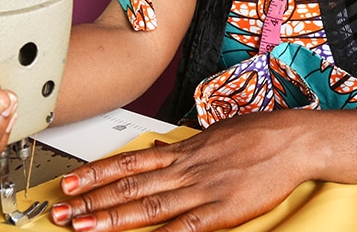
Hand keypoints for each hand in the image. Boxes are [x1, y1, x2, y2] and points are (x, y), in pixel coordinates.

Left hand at [49, 113, 307, 231]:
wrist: (294, 138)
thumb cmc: (260, 134)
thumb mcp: (215, 134)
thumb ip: (186, 148)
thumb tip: (162, 149)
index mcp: (184, 150)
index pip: (130, 161)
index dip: (97, 173)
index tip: (71, 182)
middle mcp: (186, 168)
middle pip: (130, 185)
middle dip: (92, 200)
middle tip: (62, 211)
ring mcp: (202, 189)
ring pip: (148, 205)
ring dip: (112, 218)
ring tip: (83, 226)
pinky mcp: (222, 210)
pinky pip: (185, 226)